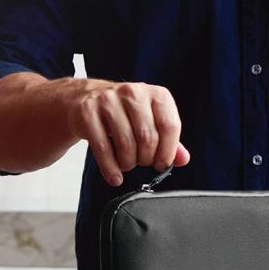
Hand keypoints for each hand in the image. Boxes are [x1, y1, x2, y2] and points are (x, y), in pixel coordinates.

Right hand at [66, 80, 190, 186]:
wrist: (85, 100)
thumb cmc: (125, 115)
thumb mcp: (151, 123)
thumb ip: (170, 141)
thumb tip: (183, 159)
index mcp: (156, 94)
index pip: (170, 126)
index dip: (167, 152)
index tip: (161, 164)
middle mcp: (133, 93)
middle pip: (147, 137)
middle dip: (146, 159)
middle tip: (141, 162)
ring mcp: (108, 100)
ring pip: (126, 144)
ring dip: (128, 164)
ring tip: (126, 164)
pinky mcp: (88, 112)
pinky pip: (103, 148)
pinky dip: (110, 168)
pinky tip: (114, 176)